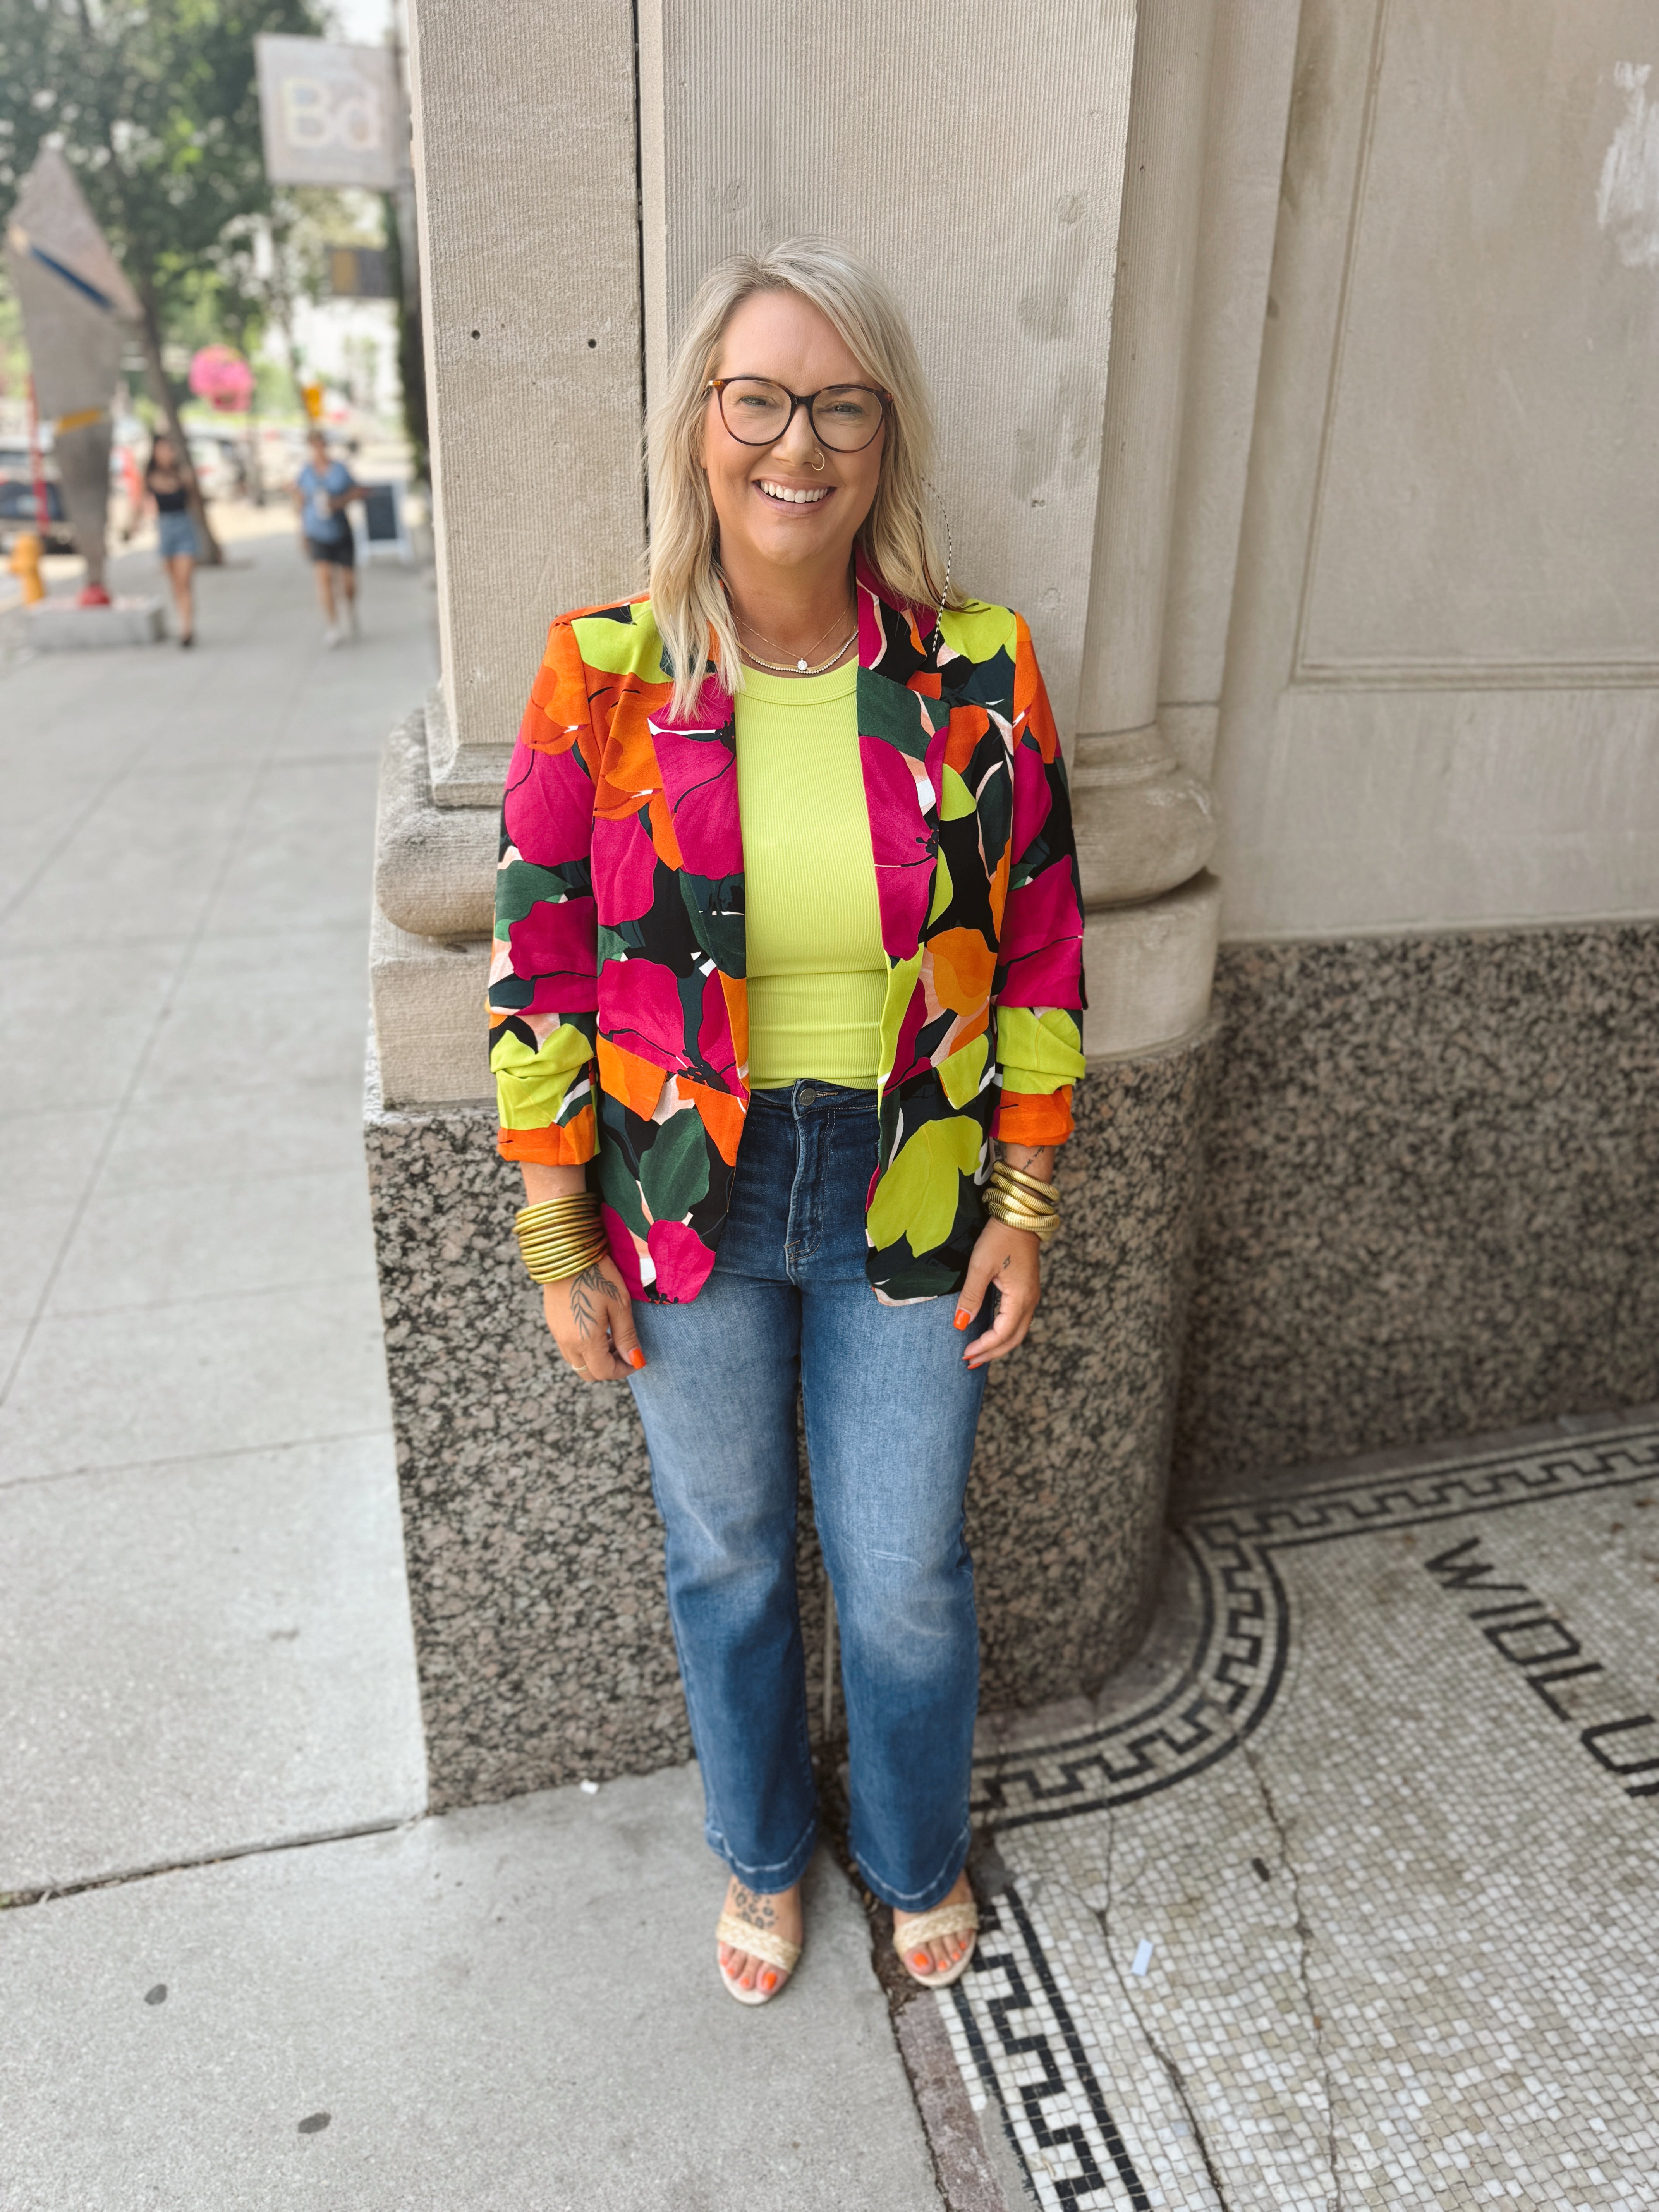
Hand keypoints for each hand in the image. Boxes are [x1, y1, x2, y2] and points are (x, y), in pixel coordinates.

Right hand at [542, 1254, 644, 1381]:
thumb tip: (635, 1360)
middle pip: (588, 1372)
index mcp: (585, 1340)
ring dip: (595, 1357)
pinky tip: (596, 1326)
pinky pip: (568, 1346)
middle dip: (608, 1367)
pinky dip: (584, 1346)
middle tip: (624, 1349)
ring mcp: (557, 1332)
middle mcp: (567, 1342)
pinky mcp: (552, 1322)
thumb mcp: (620, 1305)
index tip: (637, 1359)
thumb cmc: (598, 1275)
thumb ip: (627, 1336)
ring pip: (576, 1361)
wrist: (566, 1251)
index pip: (604, 1372)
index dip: (623, 1370)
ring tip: (612, 1336)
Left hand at [954, 1218, 1040, 1366]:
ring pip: (1017, 1331)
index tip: (964, 1354)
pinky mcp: (1026, 1290)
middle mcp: (1030, 1301)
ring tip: (978, 1353)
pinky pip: (1017, 1320)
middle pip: (1012, 1339)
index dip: (983, 1347)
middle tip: (970, 1362)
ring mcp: (1030, 1296)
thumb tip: (961, 1324)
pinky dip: (1003, 1332)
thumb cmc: (1000, 1237)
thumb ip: (971, 1297)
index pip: (1002, 1334)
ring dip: (998, 1345)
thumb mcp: (980, 1266)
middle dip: (991, 1353)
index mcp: (1020, 1298)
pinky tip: (990, 1333)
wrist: (1019, 1216)